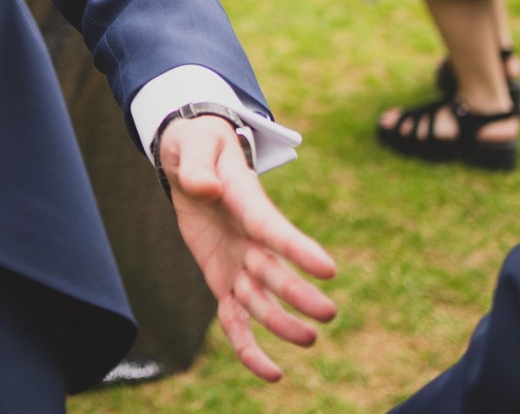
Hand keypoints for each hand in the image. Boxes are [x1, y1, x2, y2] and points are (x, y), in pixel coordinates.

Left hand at [158, 116, 337, 382]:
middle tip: (327, 313)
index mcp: (247, 202)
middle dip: (297, 292)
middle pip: (273, 269)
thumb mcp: (193, 146)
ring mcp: (239, 260)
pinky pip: (235, 317)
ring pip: (260, 298)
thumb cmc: (198, 147)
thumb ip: (197, 166)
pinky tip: (270, 374)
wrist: (192, 158)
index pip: (272, 228)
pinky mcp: (222, 277)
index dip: (297, 248)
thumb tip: (203, 187)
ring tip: (309, 342)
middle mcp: (250, 237)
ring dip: (281, 322)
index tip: (327, 268)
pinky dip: (248, 346)